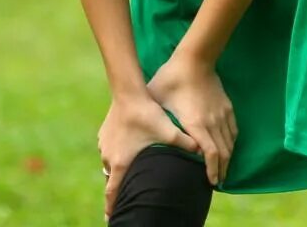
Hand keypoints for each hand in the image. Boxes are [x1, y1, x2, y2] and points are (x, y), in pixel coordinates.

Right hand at [98, 92, 199, 217]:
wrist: (128, 92)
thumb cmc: (147, 113)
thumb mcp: (168, 131)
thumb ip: (185, 143)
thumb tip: (202, 151)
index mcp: (121, 162)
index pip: (113, 192)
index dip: (112, 207)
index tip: (111, 219)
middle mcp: (109, 157)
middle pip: (111, 179)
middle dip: (117, 189)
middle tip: (123, 199)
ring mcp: (104, 146)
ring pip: (110, 163)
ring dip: (117, 169)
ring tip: (126, 174)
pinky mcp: (104, 135)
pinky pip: (110, 150)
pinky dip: (116, 153)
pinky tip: (125, 148)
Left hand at [148, 53, 236, 188]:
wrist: (194, 58)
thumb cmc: (171, 80)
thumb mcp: (157, 103)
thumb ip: (156, 123)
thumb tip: (142, 143)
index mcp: (197, 123)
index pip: (211, 153)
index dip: (213, 170)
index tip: (211, 183)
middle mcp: (213, 121)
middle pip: (224, 152)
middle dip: (222, 169)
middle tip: (216, 182)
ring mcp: (222, 114)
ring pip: (230, 142)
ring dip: (227, 158)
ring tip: (222, 170)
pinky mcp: (227, 107)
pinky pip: (233, 130)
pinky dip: (231, 143)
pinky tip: (227, 148)